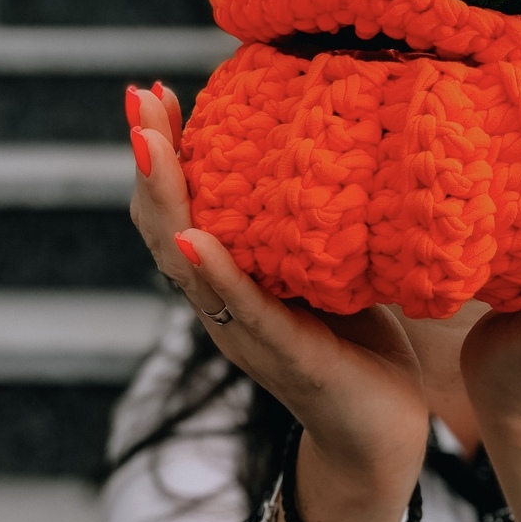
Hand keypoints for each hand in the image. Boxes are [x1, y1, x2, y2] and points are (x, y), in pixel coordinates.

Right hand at [126, 83, 426, 521]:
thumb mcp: (324, 264)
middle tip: (138, 99)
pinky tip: (193, 239)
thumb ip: (302, 221)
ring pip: (188, 263)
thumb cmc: (354, 337)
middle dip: (149, 160)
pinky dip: (215, 274)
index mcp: (231, 276)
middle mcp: (224, 303)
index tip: (155, 93)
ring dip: (165, 200)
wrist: (383, 428)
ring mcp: (247, 333)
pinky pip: (245, 312)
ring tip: (147, 142)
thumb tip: (312, 143)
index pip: (182, 206)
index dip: (164, 152)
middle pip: (166, 225)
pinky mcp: (287, 358)